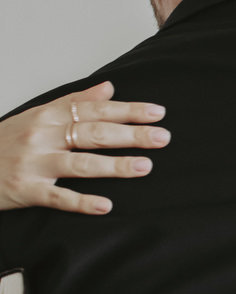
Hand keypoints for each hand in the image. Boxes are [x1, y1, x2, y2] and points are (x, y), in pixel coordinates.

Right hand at [0, 81, 168, 213]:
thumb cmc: (4, 142)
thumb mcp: (37, 115)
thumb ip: (74, 102)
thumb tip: (109, 88)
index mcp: (48, 116)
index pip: (95, 110)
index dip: (128, 111)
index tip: (157, 113)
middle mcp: (42, 137)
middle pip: (93, 133)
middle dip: (131, 135)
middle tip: (162, 137)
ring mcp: (34, 164)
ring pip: (80, 164)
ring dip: (115, 165)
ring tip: (144, 166)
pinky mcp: (25, 190)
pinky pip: (57, 197)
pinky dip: (82, 202)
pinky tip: (105, 205)